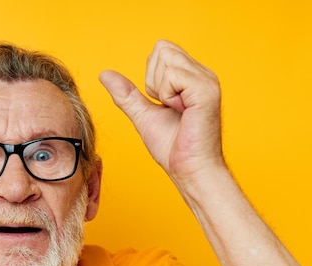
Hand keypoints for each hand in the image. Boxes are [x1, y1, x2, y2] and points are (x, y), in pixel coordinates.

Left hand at [99, 40, 223, 182]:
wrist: (188, 170)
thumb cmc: (173, 147)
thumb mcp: (143, 115)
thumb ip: (127, 94)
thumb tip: (105, 74)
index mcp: (191, 76)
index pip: (161, 49)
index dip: (152, 76)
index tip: (163, 103)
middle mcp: (202, 73)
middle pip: (162, 48)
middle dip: (154, 79)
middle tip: (167, 105)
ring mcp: (206, 80)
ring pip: (166, 58)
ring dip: (161, 88)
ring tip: (176, 109)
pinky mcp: (206, 90)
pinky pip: (172, 75)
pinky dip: (167, 95)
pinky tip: (181, 111)